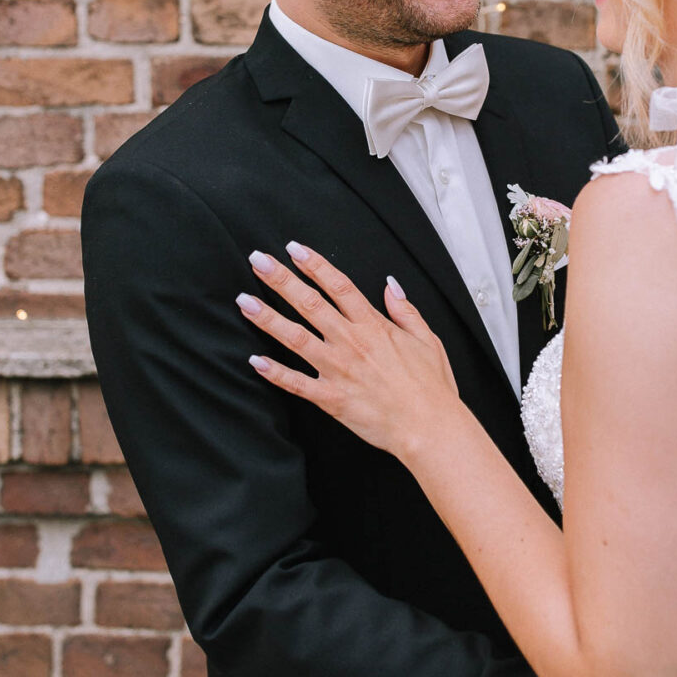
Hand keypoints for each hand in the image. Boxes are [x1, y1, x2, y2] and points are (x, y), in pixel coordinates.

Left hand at [237, 244, 457, 457]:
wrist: (431, 427)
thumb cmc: (432, 387)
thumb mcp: (428, 340)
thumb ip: (406, 311)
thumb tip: (391, 285)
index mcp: (374, 326)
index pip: (339, 286)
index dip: (315, 265)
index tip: (294, 249)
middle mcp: (352, 342)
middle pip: (310, 303)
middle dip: (281, 280)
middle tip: (258, 260)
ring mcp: (339, 370)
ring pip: (296, 338)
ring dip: (268, 318)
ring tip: (244, 301)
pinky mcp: (332, 398)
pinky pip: (297, 384)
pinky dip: (275, 373)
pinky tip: (255, 361)